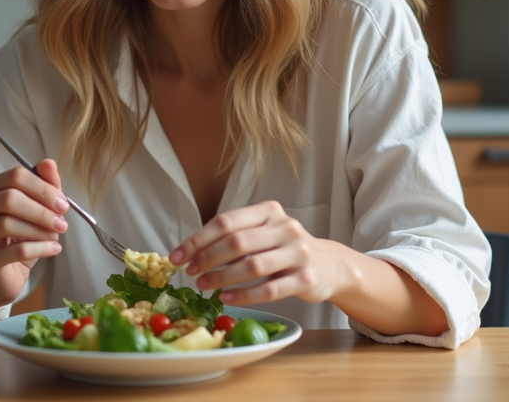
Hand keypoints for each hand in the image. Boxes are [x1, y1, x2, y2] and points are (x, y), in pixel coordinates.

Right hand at [0, 160, 67, 305]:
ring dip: (40, 229)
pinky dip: (40, 248)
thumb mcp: (38, 207)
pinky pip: (14, 250)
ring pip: (8, 224)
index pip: (15, 176)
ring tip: (57, 236)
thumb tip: (48, 163)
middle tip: (62, 222)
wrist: (7, 272)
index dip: (43, 188)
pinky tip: (54, 249)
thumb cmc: (22, 235)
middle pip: (9, 198)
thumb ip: (45, 184)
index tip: (63, 204)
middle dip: (41, 210)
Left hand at [169, 201, 343, 305]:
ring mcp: (298, 253)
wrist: (330, 265)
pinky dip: (244, 295)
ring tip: (203, 285)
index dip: (198, 239)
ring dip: (221, 277)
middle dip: (206, 258)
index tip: (178, 256)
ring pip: (252, 266)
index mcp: (269, 211)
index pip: (226, 221)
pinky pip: (269, 289)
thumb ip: (235, 236)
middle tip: (189, 272)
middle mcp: (285, 228)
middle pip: (237, 242)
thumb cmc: (286, 249)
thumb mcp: (265, 233)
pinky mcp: (306, 279)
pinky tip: (227, 297)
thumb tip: (190, 251)